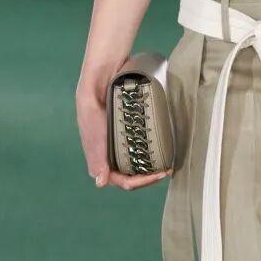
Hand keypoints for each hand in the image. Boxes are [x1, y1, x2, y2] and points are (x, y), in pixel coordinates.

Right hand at [75, 72, 171, 191]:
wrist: (100, 77)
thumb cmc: (92, 105)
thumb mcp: (94, 131)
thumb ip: (97, 157)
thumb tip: (100, 183)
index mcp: (100, 159)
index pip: (122, 181)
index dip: (140, 182)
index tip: (158, 174)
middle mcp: (110, 154)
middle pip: (132, 175)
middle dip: (150, 176)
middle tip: (167, 170)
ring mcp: (120, 143)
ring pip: (138, 163)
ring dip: (152, 166)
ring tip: (167, 163)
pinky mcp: (128, 131)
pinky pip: (141, 146)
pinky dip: (152, 151)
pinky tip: (162, 148)